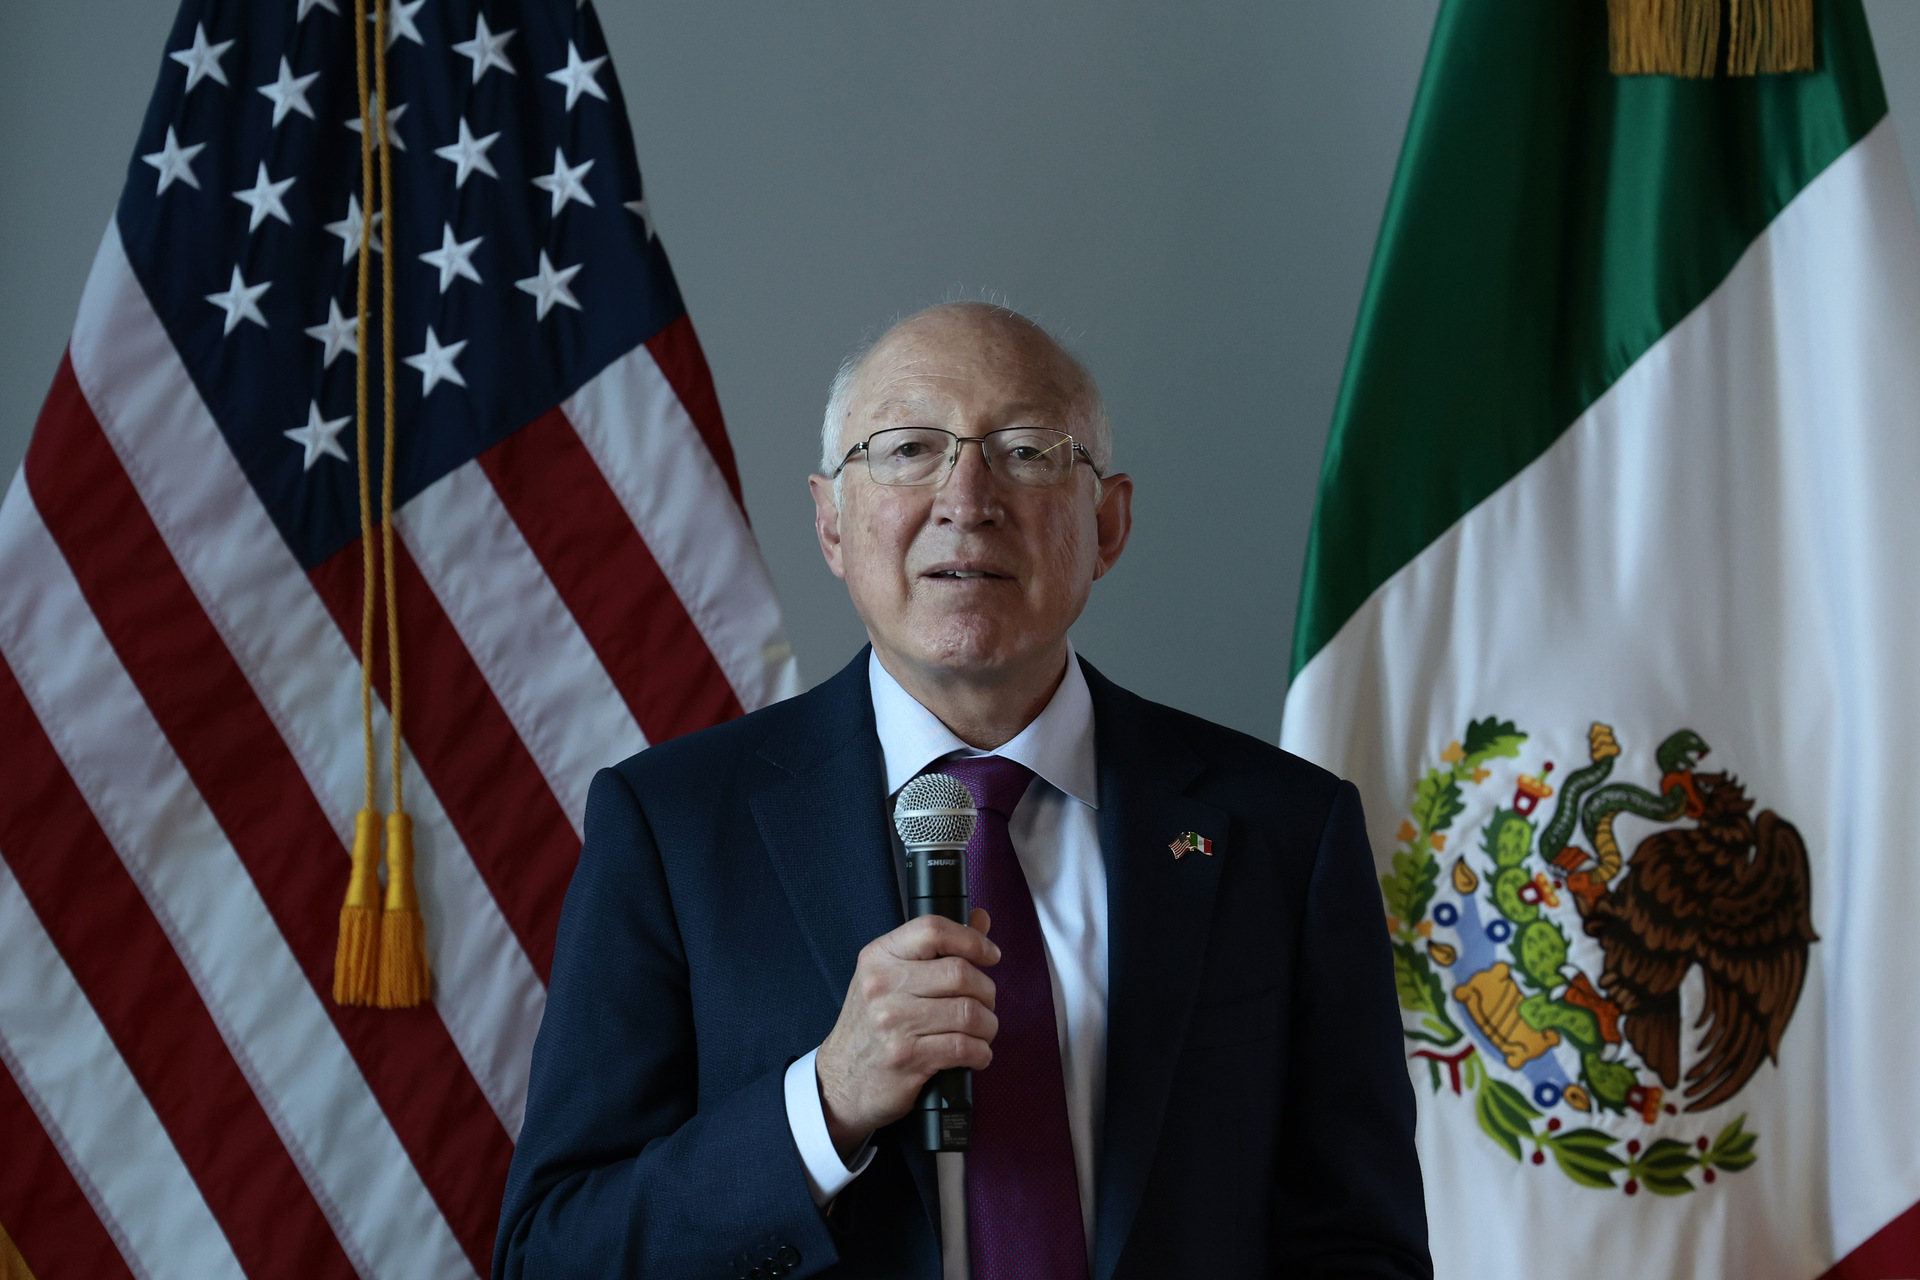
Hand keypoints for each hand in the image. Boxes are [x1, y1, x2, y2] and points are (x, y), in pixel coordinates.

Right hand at [815, 909, 998, 1162]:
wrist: (839, 1080)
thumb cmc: (871, 1026)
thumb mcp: (891, 978)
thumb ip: (937, 948)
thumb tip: (982, 918)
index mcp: (879, 957)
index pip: (933, 929)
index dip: (972, 939)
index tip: (990, 955)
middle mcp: (883, 985)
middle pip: (961, 973)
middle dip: (986, 991)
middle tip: (984, 1004)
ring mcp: (893, 1022)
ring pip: (969, 1012)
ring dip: (988, 1025)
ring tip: (981, 1031)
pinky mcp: (906, 1057)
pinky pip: (964, 1047)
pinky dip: (981, 1052)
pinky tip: (976, 1054)